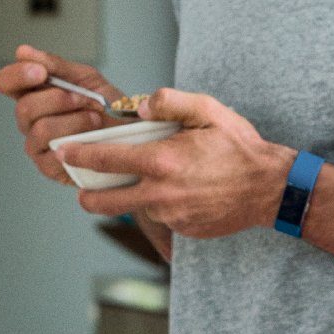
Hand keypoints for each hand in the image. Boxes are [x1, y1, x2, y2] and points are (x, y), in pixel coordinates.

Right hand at [0, 44, 123, 185]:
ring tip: (95, 117)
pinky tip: (92, 135)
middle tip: (84, 98)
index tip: (42, 73)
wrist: (131, 134)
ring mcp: (37, 145)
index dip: (17, 76)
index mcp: (34, 94)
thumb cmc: (107, 106)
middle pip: (24, 108)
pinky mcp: (48, 167)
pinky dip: (77, 138)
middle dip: (58, 100)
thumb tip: (22, 52)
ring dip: (73, 119)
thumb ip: (56, 66)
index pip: (6, 83)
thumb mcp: (87, 79)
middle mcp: (30, 120)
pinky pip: (53, 151)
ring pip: (40, 129)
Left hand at [60, 88, 292, 237]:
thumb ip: (169, 103)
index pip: (105, 158)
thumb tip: (135, 109)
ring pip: (135, 208)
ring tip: (141, 181)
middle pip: (103, 201)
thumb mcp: (208, 111)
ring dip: (131, 197)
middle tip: (82, 185)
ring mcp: (171, 216)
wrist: (270, 189)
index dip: (78, 154)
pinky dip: (161, 205)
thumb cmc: (239, 146)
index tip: (63, 151)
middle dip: (86, 194)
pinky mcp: (183, 230)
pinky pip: (161, 217)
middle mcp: (160, 193)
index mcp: (161, 161)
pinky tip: (179, 191)